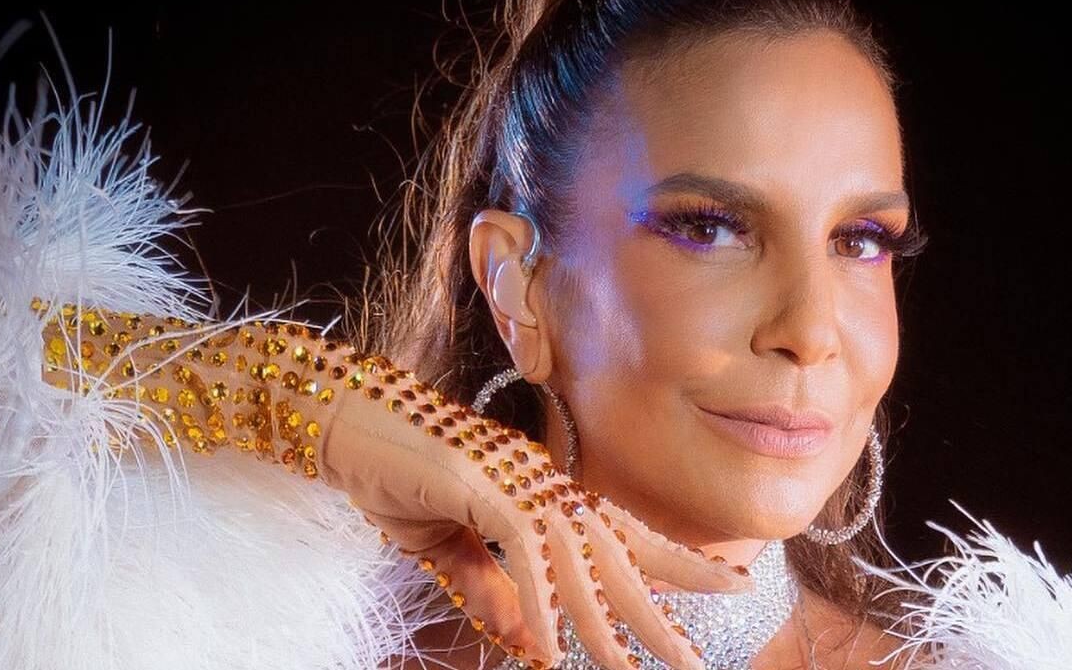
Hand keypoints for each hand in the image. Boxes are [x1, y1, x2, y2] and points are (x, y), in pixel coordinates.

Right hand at [319, 355, 754, 669]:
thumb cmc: (397, 475)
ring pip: (579, 563)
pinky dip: (539, 602)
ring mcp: (518, 483)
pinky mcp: (483, 488)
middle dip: (664, 603)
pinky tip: (552, 649)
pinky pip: (523, 556)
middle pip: (618, 551)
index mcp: (543, 492)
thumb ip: (489, 589)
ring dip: (607, 623)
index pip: (621, 532)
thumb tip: (532, 642)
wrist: (347, 425)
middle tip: (698, 657)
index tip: (725, 583)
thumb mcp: (446, 550)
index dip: (673, 560)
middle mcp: (544, 485)